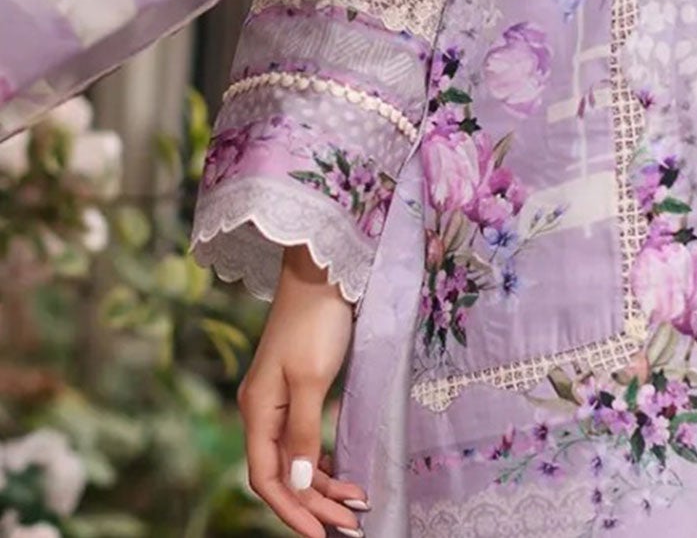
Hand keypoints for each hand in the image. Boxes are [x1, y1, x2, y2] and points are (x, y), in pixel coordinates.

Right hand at [237, 244, 369, 537]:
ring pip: (295, 458)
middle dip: (315, 503)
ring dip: (322, 484)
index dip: (292, 511)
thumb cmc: (316, 320)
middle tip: (353, 524)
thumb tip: (295, 483)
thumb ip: (303, 432)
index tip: (323, 535)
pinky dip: (321, 460)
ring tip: (355, 504)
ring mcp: (279, 399)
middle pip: (283, 473)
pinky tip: (339, 473)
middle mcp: (262, 410)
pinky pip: (304, 438)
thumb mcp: (312, 379)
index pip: (266, 478)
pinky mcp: (297, 388)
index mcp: (257, 411)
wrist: (321, 269)